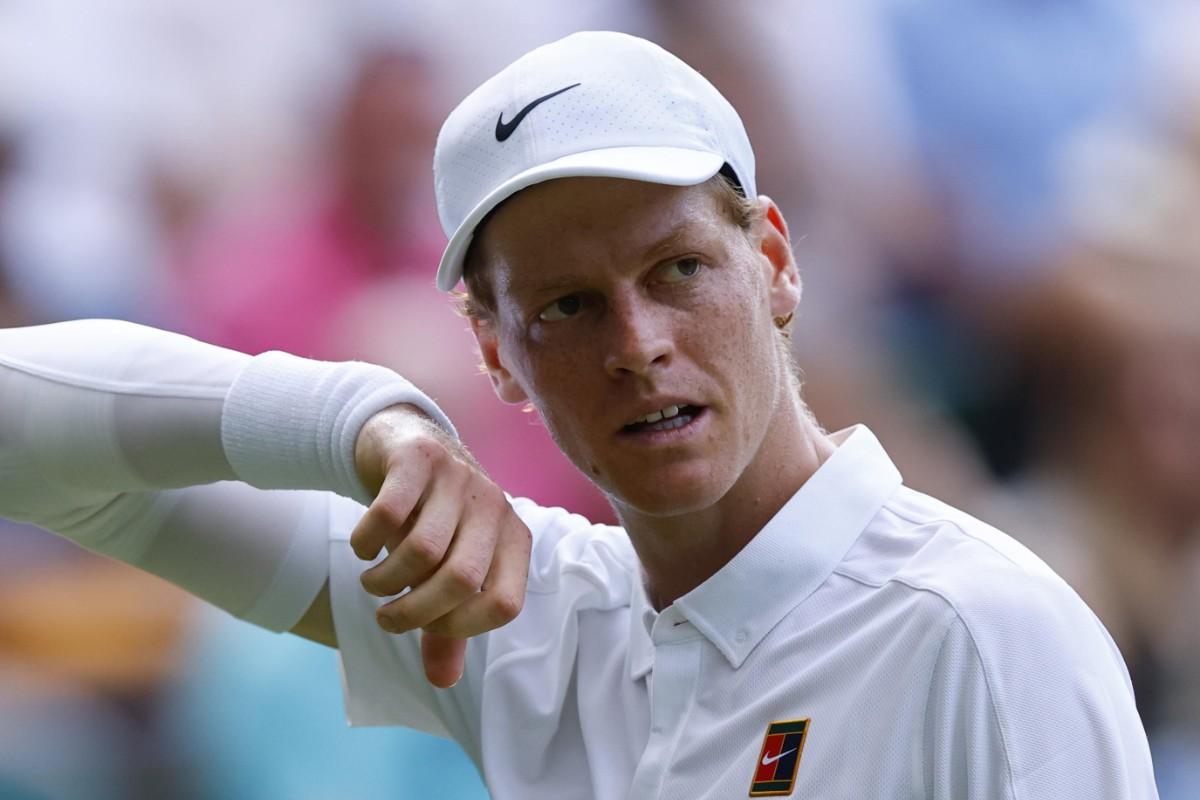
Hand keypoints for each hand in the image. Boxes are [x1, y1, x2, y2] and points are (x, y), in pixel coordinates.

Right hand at [350, 404, 530, 687]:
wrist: (405, 441)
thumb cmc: (432, 518)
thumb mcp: (444, 569)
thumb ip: (447, 625)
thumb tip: (443, 682)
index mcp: (513, 538)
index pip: (505, 604)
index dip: (461, 629)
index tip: (427, 628)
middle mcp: (493, 505)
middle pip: (460, 580)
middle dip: (414, 612)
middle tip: (386, 617)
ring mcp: (458, 477)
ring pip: (422, 549)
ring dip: (385, 581)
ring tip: (372, 583)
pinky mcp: (419, 457)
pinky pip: (388, 512)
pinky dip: (367, 541)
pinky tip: (363, 547)